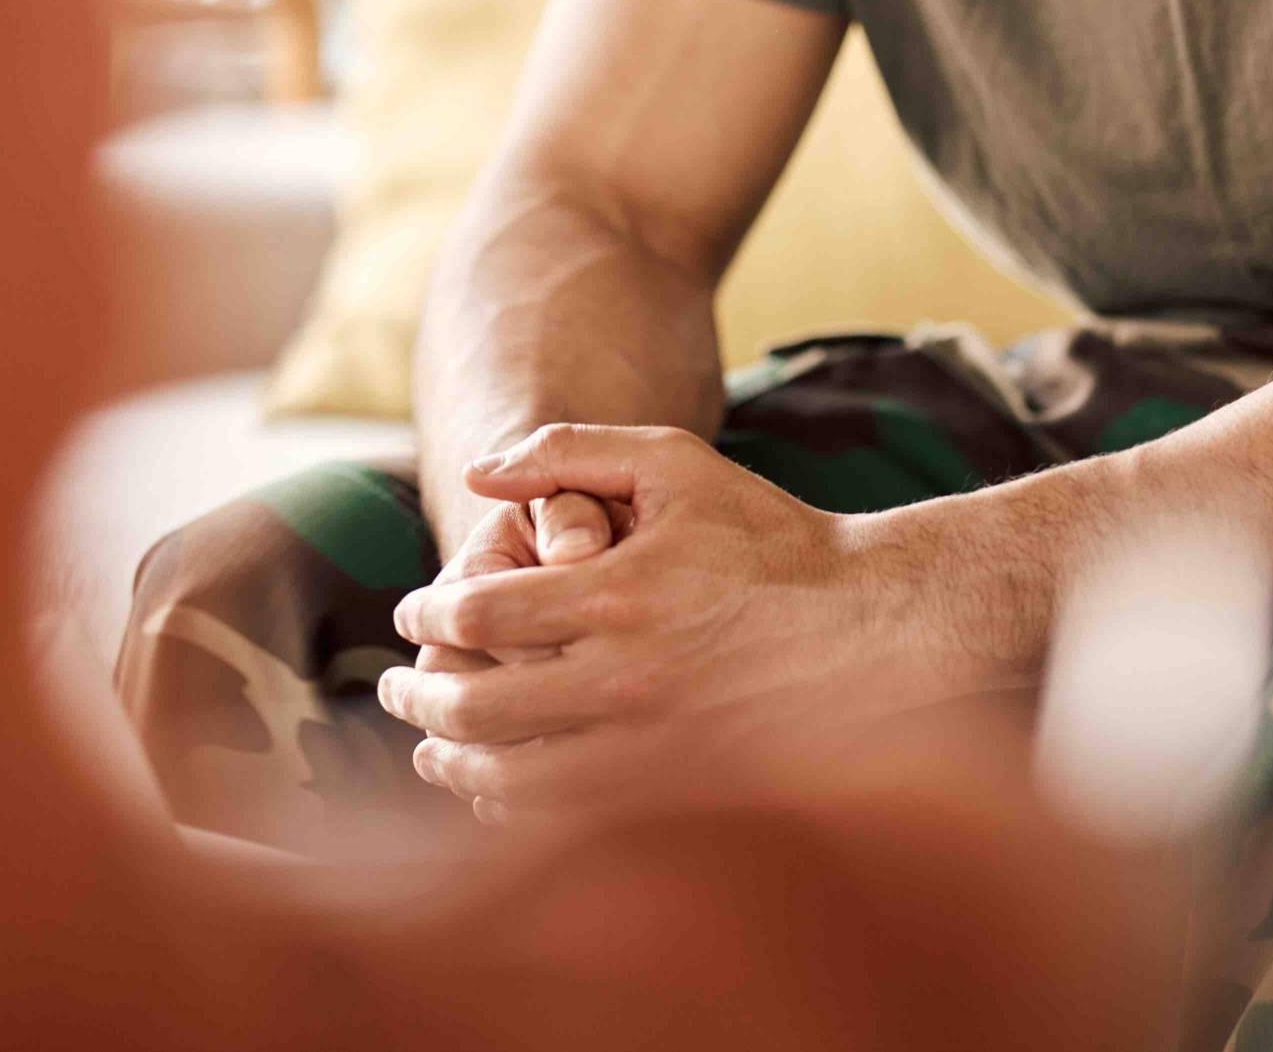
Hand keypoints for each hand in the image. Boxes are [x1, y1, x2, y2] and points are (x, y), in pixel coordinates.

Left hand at [374, 425, 931, 820]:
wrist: (877, 625)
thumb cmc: (772, 535)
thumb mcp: (676, 462)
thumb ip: (572, 450)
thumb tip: (478, 468)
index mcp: (621, 594)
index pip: (480, 614)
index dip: (429, 612)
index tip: (413, 610)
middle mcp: (630, 680)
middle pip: (478, 709)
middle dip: (419, 696)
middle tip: (395, 685)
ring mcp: (655, 750)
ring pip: (513, 782)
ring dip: (453, 762)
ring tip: (430, 746)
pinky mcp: (679, 796)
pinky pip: (569, 823)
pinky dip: (515, 809)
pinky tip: (498, 785)